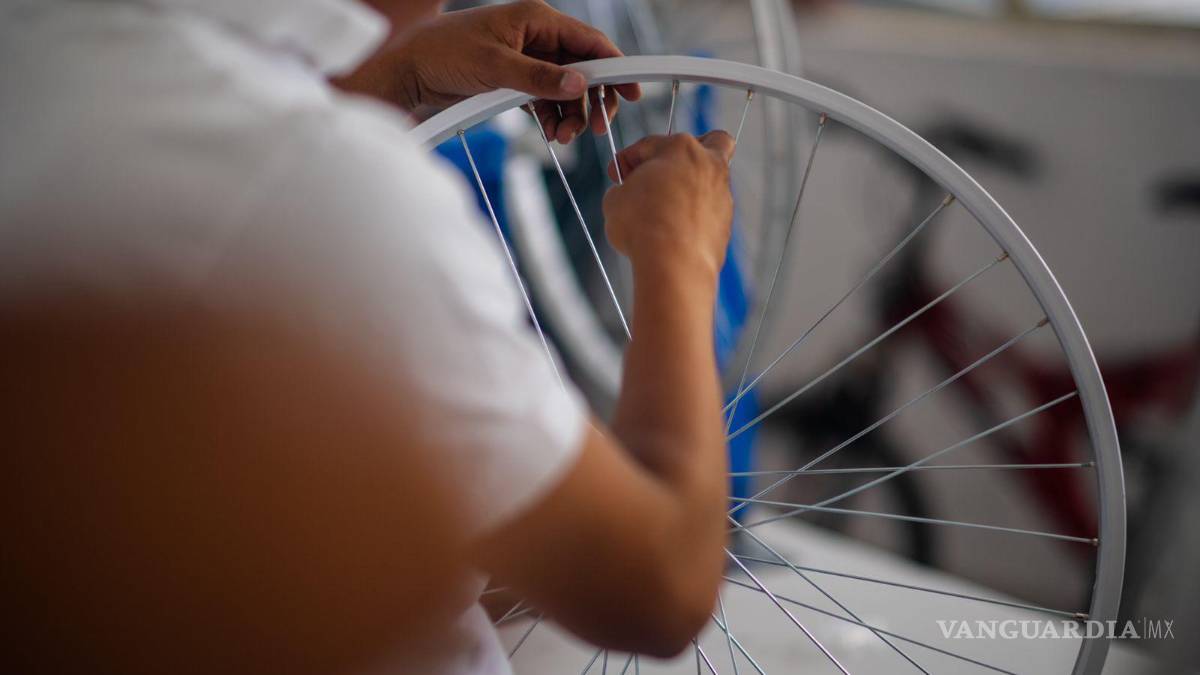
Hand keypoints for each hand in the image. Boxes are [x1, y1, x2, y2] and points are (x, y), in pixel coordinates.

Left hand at [334, 0, 640, 142]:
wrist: (408, 69)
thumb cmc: (445, 54)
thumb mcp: (494, 67)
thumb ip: (539, 79)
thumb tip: (579, 87)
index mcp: (537, 18)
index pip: (589, 42)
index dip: (615, 67)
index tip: (633, 93)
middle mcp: (537, 35)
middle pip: (583, 69)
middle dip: (592, 101)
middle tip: (596, 129)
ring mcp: (528, 58)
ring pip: (566, 89)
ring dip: (571, 116)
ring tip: (564, 139)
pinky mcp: (517, 78)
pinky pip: (547, 99)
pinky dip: (552, 118)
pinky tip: (551, 136)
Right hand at [602, 132, 735, 278]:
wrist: (674, 264)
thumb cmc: (643, 226)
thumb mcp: (616, 200)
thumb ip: (624, 189)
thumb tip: (628, 194)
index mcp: (680, 148)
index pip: (649, 144)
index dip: (627, 159)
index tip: (616, 174)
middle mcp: (708, 165)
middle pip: (711, 142)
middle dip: (690, 151)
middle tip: (665, 170)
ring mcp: (722, 194)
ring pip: (712, 180)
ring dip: (690, 188)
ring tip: (662, 209)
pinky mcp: (726, 223)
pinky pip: (710, 211)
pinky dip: (694, 215)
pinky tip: (674, 230)